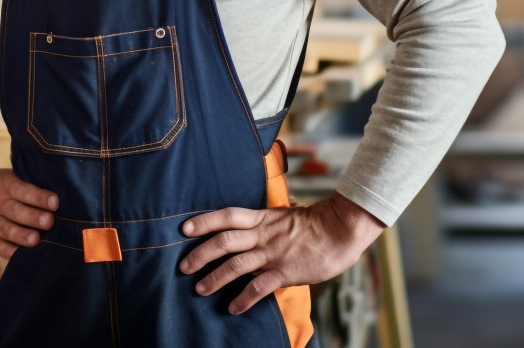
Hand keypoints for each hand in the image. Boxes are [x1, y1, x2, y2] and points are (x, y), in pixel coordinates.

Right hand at [0, 123, 57, 259]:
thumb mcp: (7, 176)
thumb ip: (27, 186)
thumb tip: (57, 201)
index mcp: (4, 184)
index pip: (23, 190)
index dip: (39, 197)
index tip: (55, 202)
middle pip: (15, 211)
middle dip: (33, 217)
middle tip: (49, 222)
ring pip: (5, 229)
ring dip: (21, 236)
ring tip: (35, 241)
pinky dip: (7, 251)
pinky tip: (20, 256)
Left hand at [178, 192, 383, 313]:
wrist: (339, 230)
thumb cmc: (312, 225)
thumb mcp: (282, 217)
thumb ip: (263, 225)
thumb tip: (247, 230)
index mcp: (261, 218)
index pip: (227, 215)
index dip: (204, 221)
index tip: (184, 227)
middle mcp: (263, 234)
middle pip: (224, 241)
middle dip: (200, 254)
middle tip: (183, 266)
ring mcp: (273, 253)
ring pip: (236, 264)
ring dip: (215, 278)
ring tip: (200, 289)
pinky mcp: (285, 272)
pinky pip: (259, 287)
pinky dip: (244, 298)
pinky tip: (234, 308)